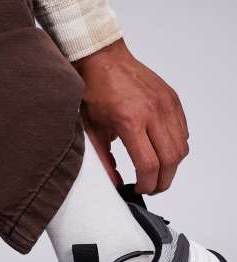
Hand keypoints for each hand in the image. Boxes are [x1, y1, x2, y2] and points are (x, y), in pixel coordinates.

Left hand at [73, 39, 188, 193]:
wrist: (103, 59)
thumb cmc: (94, 93)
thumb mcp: (91, 131)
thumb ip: (103, 161)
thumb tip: (117, 184)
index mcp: (130, 121)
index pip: (148, 165)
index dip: (145, 184)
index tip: (139, 189)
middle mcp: (152, 112)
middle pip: (170, 160)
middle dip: (162, 181)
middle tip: (151, 188)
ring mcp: (166, 104)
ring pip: (181, 147)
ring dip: (172, 167)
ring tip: (157, 173)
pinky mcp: (172, 99)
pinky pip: (183, 131)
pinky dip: (176, 147)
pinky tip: (162, 152)